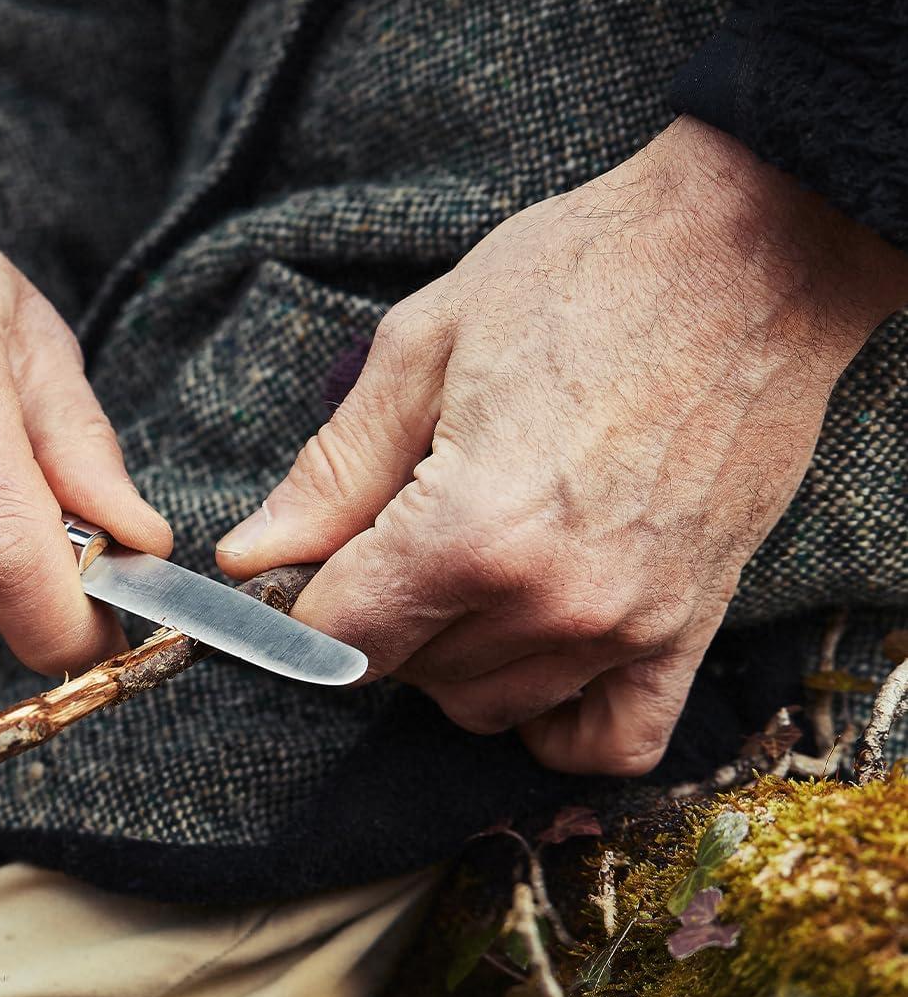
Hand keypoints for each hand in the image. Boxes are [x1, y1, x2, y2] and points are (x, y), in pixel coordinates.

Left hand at [217, 117, 907, 774]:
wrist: (748, 255)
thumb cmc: (579, 279)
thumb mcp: (420, 349)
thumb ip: (331, 471)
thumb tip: (249, 557)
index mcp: (470, 528)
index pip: (340, 635)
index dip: (298, 605)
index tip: (295, 571)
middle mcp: (552, 600)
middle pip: (408, 674)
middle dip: (371, 619)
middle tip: (380, 541)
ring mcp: (631, 624)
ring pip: (490, 707)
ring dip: (449, 658)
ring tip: (458, 569)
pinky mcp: (692, 625)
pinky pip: (613, 742)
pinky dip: (557, 723)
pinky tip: (529, 654)